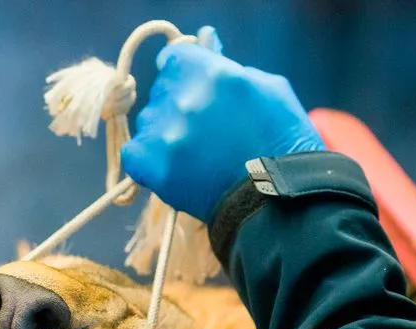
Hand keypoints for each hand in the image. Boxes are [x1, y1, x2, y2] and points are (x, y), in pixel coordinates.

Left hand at [121, 38, 323, 222]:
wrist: (275, 200)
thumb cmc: (281, 142)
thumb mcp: (267, 89)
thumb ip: (228, 66)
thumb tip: (205, 42)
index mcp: (211, 72)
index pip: (173, 60)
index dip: (183, 75)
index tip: (193, 91)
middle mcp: (183, 98)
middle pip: (161, 91)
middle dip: (177, 106)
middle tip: (202, 131)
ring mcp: (165, 133)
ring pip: (148, 123)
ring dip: (164, 134)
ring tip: (194, 156)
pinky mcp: (152, 166)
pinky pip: (133, 155)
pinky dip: (147, 161)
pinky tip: (171, 169)